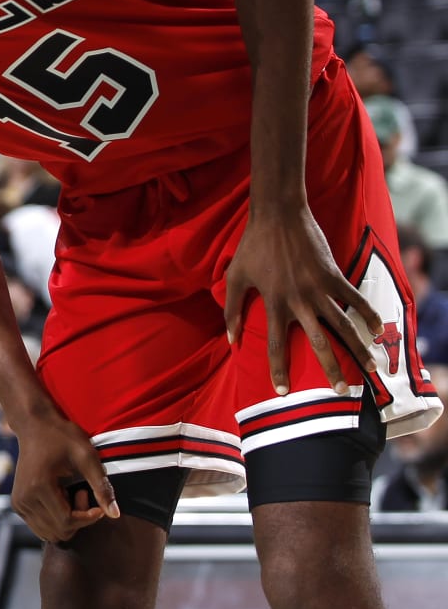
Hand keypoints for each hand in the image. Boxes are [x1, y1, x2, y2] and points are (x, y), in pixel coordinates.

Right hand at [10, 409, 118, 542]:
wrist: (34, 425)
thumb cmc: (62, 437)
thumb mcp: (87, 457)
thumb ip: (101, 486)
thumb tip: (115, 514)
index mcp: (38, 487)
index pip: (67, 522)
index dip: (88, 518)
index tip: (99, 505)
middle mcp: (24, 499)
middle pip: (59, 532)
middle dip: (78, 520)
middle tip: (83, 493)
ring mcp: (18, 503)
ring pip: (50, 534)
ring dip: (67, 522)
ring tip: (72, 496)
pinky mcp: (18, 504)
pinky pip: (41, 528)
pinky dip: (56, 520)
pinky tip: (61, 498)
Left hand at [224, 207, 381, 396]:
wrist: (278, 215)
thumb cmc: (252, 246)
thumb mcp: (235, 277)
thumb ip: (232, 310)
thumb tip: (231, 340)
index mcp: (273, 304)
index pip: (276, 345)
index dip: (278, 370)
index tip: (282, 392)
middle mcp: (299, 301)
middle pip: (318, 343)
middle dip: (331, 369)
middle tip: (341, 391)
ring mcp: (319, 288)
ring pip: (343, 326)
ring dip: (358, 348)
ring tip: (370, 368)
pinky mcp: (334, 275)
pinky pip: (355, 299)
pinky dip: (368, 314)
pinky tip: (377, 329)